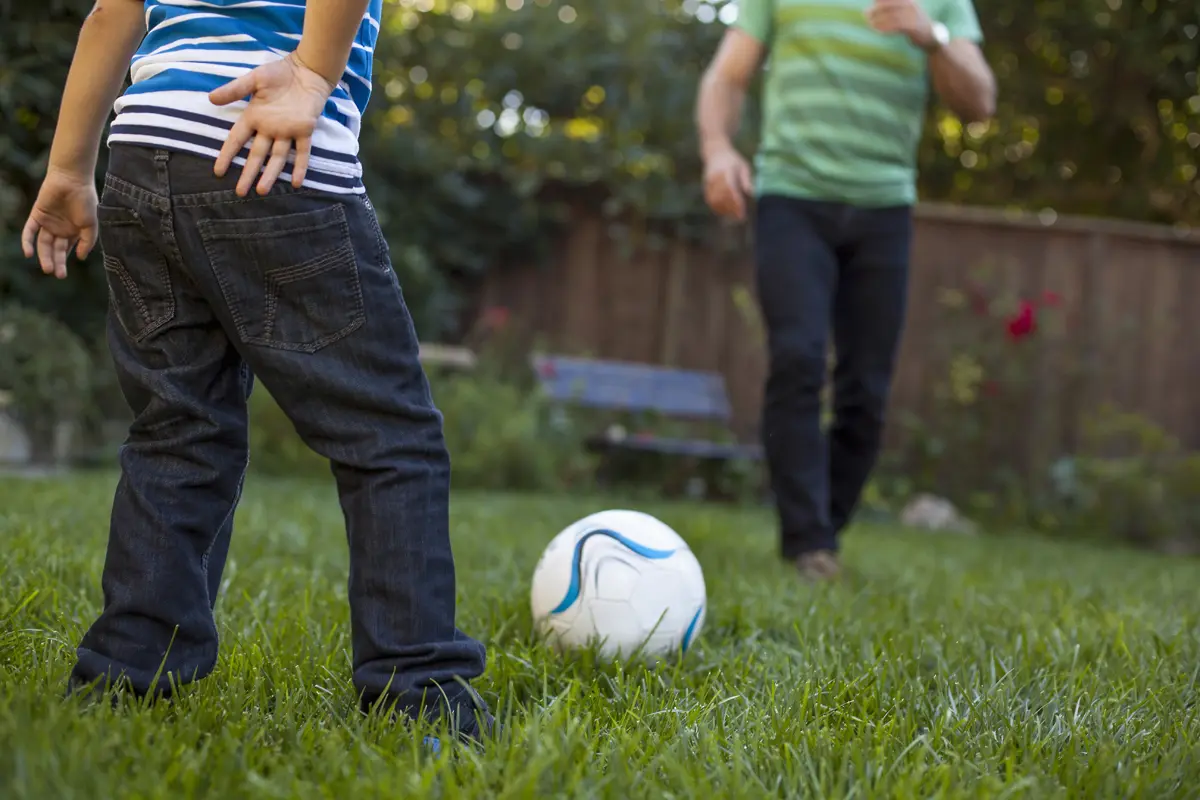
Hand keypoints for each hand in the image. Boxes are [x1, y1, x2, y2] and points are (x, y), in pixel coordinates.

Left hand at [21, 167, 98, 279]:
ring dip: (44, 256)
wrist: (72, 180)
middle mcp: (59, 229)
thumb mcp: (91, 224)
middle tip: (58, 274)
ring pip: (43, 243)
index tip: (65, 273)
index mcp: (73, 231)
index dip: (65, 261)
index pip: (66, 250)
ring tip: (48, 268)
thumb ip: (87, 241)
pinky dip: (27, 242)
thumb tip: (81, 258)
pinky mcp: (37, 215)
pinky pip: (30, 231)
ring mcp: (47, 223)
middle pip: (55, 249)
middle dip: (56, 262)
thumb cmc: (85, 200)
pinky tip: (28, 253)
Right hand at [209, 52, 334, 196]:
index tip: (218, 171)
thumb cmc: (278, 74)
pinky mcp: (304, 130)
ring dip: (270, 174)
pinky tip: (295, 182)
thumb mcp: (253, 79)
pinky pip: (302, 152)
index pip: (237, 140)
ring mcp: (287, 131)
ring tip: (262, 191)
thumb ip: (234, 90)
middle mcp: (269, 128)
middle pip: (256, 155)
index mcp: (254, 117)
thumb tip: (211, 99)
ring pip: (277, 157)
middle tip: (240, 192)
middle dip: (248, 173)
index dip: (227, 155)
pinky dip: (300, 167)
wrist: (305, 70)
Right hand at [703, 147, 753, 221]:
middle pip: (723, 197)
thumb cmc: (733, 160)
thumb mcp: (744, 166)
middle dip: (731, 209)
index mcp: (727, 171)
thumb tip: (752, 193)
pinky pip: (710, 200)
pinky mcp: (705, 186)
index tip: (743, 212)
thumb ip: (747, 179)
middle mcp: (716, 177)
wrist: (715, 152)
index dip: (737, 203)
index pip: (732, 190)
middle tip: (740, 217)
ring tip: (733, 215)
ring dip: (724, 209)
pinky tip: (724, 211)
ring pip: (715, 200)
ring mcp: (709, 181)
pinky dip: (716, 207)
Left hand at [865, 0, 934, 49]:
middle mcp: (911, 5)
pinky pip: (897, 26)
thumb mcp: (903, 12)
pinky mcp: (914, 27)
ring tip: (870, 24)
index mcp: (908, 0)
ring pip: (892, 16)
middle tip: (866, 14)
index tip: (872, 3)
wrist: (930, 37)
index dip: (880, 0)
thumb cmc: (912, 24)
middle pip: (890, 4)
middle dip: (876, 9)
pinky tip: (879, 30)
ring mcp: (913, 15)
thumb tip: (875, 2)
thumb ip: (891, 7)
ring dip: (879, 20)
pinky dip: (886, 28)